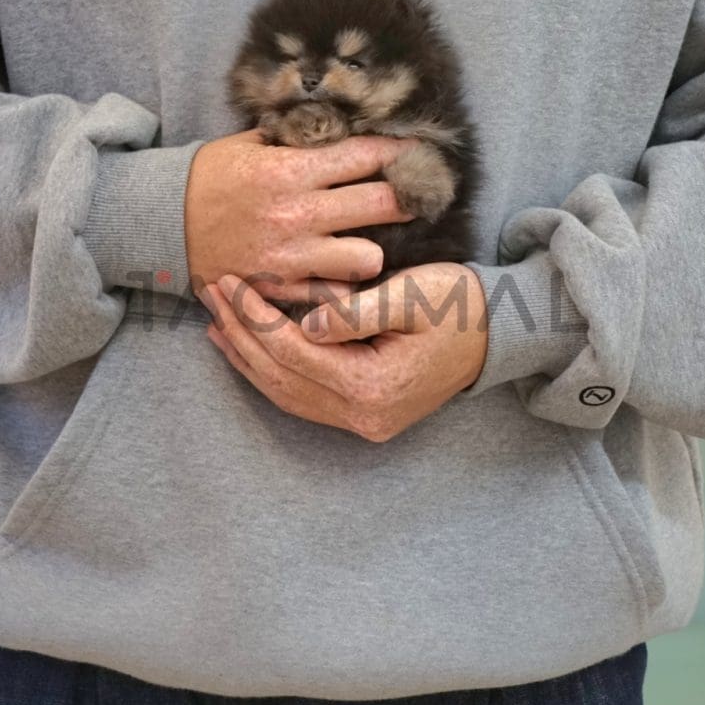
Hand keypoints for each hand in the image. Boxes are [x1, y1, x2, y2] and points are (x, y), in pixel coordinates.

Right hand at [185, 129, 414, 303]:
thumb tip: (339, 127)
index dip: (398, 151)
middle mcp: (298, 212)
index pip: (364, 155)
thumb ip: (295, 139)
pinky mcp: (280, 288)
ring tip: (368, 242)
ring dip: (374, 250)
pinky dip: (341, 286)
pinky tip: (339, 274)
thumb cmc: (208, 177)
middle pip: (380, 203)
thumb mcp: (248, 144)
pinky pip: (333, 294)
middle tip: (414, 195)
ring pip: (367, 258)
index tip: (417, 151)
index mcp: (290, 170)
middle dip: (406, 196)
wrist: (161, 224)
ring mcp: (291, 255)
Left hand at [201, 263, 487, 441]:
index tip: (229, 282)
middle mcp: (364, 416)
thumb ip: (355, 313)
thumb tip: (306, 325)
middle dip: (241, 335)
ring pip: (287, 394)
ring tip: (217, 325)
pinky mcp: (364, 416)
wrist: (493, 333)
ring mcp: (364, 423)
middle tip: (211, 295)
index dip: (255, 317)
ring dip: (249, 359)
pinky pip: (304, 399)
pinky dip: (273, 374)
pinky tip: (252, 352)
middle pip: (282, 377)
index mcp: (373, 387)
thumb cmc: (455, 305)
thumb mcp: (410, 296)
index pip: (293, 351)